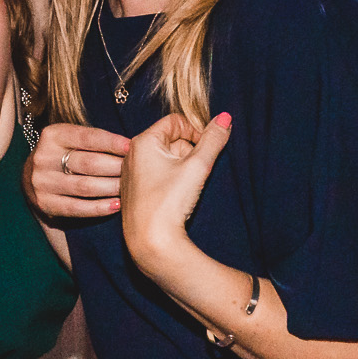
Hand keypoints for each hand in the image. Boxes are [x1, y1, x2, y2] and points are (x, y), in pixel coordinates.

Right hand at [24, 121, 127, 221]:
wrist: (32, 176)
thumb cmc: (64, 154)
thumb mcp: (72, 139)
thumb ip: (95, 140)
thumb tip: (131, 146)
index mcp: (53, 135)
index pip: (87, 137)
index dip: (112, 142)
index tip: (132, 148)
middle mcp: (44, 158)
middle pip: (89, 163)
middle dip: (116, 167)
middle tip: (137, 171)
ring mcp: (42, 183)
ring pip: (85, 186)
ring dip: (112, 188)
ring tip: (131, 188)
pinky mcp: (45, 204)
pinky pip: (77, 208)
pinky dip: (100, 207)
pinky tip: (117, 205)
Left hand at [121, 111, 228, 277]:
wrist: (151, 241)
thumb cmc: (170, 202)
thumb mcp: (198, 166)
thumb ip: (213, 140)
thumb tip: (226, 117)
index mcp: (143, 142)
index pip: (176, 121)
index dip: (196, 132)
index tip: (206, 151)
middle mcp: (131, 154)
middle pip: (171, 140)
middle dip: (189, 152)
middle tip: (196, 172)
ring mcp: (131, 174)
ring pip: (165, 158)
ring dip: (182, 167)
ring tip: (186, 186)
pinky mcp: (134, 191)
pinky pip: (157, 175)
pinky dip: (171, 180)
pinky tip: (175, 197)